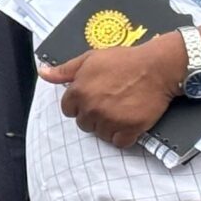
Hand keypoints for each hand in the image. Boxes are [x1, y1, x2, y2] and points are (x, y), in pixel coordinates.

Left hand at [41, 38, 182, 148]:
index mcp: (78, 92)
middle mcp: (91, 108)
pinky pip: (120, 142)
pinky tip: (129, 123)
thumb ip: (65, 70)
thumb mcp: (90, 58)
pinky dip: (124, 136)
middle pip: (84, 124)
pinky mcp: (130, 128)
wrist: (157, 67)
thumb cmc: (124, 60)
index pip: (68, 110)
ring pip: (101, 134)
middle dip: (94, 116)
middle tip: (110, 103)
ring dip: (109, 127)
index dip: (80, 104)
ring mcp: (110, 120)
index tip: (93, 98)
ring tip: (121, 111)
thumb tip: (43, 74)